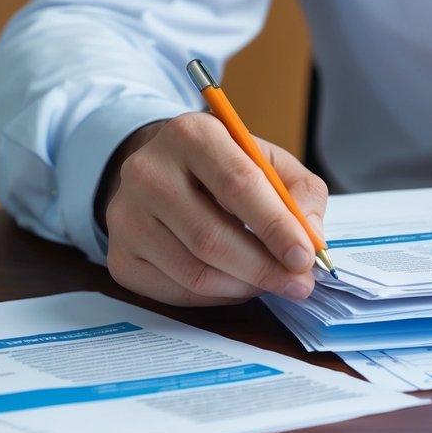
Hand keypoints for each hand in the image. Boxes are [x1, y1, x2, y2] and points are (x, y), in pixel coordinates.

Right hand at [96, 112, 328, 305]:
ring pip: (194, 271)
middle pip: (211, 237)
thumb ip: (301, 193)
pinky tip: (238, 283)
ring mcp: (126, 216)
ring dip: (244, 286)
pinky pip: (176, 291)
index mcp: (192, 135)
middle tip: (299, 284)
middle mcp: (147, 172)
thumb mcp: (269, 162)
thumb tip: (311, 236)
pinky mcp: (120, 256)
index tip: (305, 256)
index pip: (238, 185)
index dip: (276, 226)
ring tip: (272, 282)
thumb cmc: (226, 168)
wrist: (164, 170)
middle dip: (264, 268)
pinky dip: (218, 297)